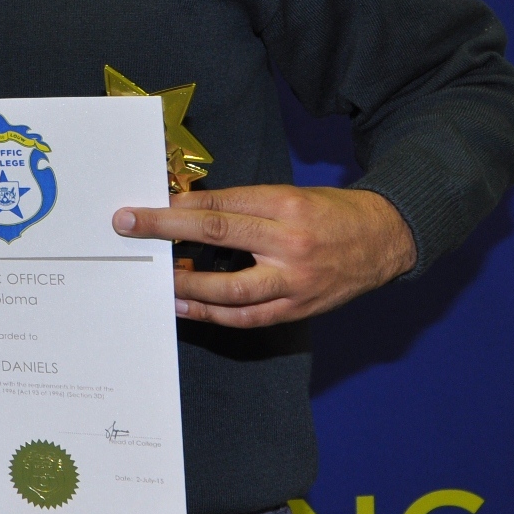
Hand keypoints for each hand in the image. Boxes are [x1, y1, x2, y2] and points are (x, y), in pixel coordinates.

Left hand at [112, 185, 415, 327]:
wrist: (384, 239)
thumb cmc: (329, 213)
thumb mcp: (290, 196)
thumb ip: (243, 205)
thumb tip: (188, 210)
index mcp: (286, 204)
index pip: (220, 204)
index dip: (177, 205)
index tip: (144, 206)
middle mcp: (290, 241)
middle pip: (218, 234)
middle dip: (167, 230)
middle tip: (130, 226)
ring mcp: (295, 280)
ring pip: (231, 288)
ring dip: (186, 286)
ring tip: (157, 280)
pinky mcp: (298, 308)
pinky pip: (248, 317)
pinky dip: (213, 314)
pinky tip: (186, 306)